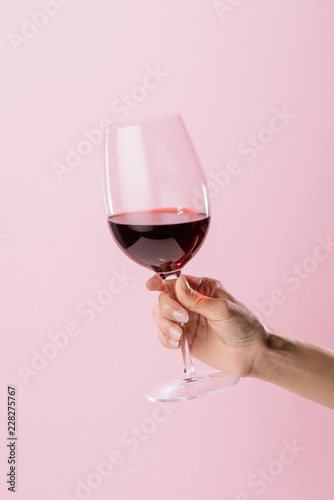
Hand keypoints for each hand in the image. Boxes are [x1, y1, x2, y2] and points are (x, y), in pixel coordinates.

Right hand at [146, 274, 268, 376]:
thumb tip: (177, 283)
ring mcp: (186, 321)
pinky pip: (164, 336)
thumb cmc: (243, 326)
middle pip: (164, 299)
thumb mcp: (223, 309)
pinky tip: (178, 343)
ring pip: (160, 317)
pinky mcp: (184, 339)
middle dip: (168, 309)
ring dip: (165, 325)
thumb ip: (198, 299)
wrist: (251, 354)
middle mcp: (191, 303)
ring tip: (180, 335)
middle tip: (183, 319)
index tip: (151, 285)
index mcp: (202, 289)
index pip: (175, 282)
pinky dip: (166, 339)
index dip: (160, 282)